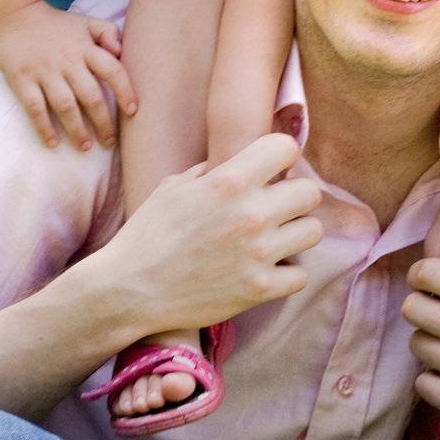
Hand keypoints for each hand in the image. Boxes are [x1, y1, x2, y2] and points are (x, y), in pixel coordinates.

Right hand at [0, 0, 136, 149]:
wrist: (12, 15)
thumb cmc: (56, 24)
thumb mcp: (86, 22)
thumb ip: (108, 34)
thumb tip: (122, 52)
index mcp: (86, 49)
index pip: (113, 70)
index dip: (125, 91)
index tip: (133, 112)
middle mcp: (67, 61)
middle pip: (91, 95)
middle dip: (103, 122)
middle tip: (110, 143)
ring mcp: (44, 71)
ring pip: (65, 105)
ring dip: (77, 129)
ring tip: (86, 147)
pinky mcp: (21, 79)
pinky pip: (34, 107)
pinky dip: (43, 126)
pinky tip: (52, 143)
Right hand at [94, 133, 323, 333]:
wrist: (126, 290)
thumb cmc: (147, 235)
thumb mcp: (174, 187)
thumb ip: (215, 170)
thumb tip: (245, 158)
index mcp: (228, 181)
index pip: (286, 148)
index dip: (280, 158)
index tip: (271, 172)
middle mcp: (250, 213)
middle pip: (310, 193)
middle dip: (294, 199)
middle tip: (275, 211)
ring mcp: (258, 252)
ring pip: (313, 231)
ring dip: (295, 235)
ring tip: (272, 241)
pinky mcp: (260, 289)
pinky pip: (301, 274)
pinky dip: (286, 275)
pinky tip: (264, 270)